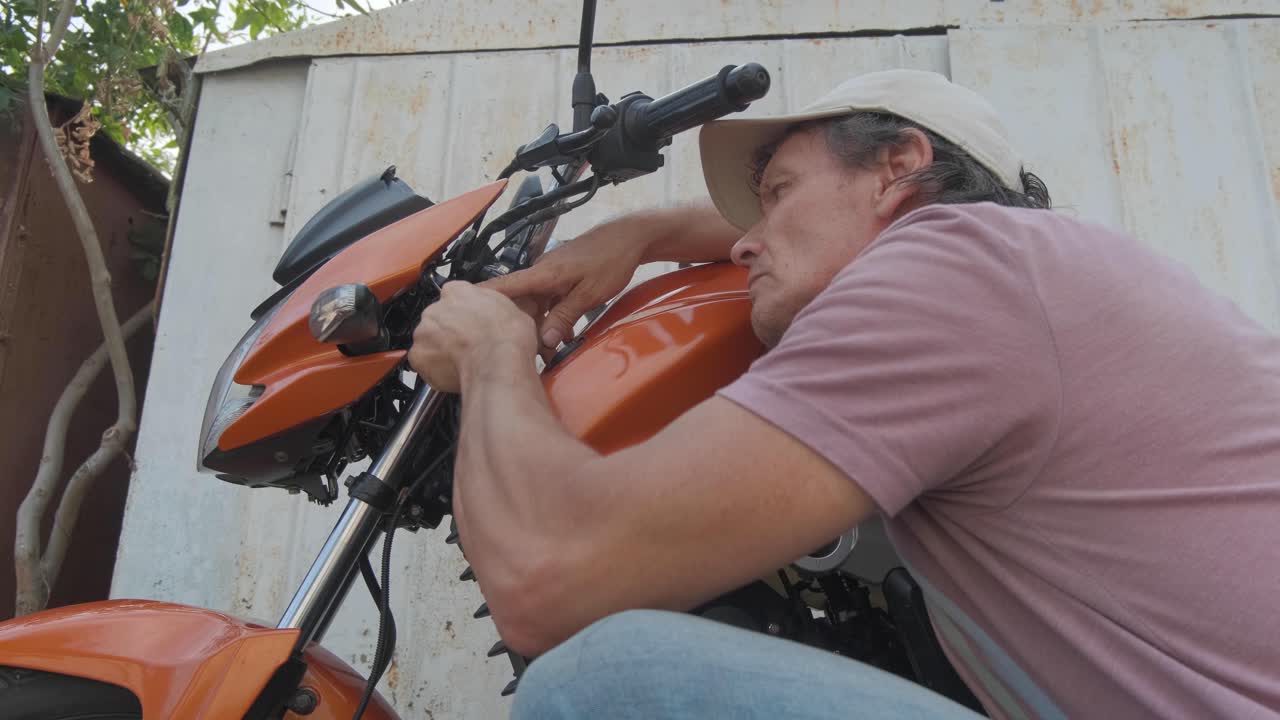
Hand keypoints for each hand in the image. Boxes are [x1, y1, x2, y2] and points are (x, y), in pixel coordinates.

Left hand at [408, 282, 536, 391]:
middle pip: (437, 319)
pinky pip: (423, 364)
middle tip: (467, 346)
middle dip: (449, 333)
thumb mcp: (512, 310)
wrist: (498, 363)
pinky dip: (435, 370)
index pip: (453, 296)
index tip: (469, 324)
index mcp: (458, 291)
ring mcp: (423, 332)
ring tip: (463, 362)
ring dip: (440, 351)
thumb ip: (494, 308)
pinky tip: (454, 373)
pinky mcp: (418, 356)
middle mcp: (435, 308)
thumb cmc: (507, 339)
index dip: (463, 314)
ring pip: (428, 341)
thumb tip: (500, 315)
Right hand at [482, 222, 648, 351]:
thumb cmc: (612, 259)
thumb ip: (565, 316)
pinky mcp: (560, 280)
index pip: (503, 287)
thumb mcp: (589, 294)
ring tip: (550, 350)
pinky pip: (548, 302)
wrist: (630, 239)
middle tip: (532, 354)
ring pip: (534, 306)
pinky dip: (552, 318)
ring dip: (540, 327)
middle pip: (518, 304)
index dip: (480, 299)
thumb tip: (545, 340)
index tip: (459, 310)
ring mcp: (550, 276)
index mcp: (543, 273)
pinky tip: (564, 334)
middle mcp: (542, 273)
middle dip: (521, 329)